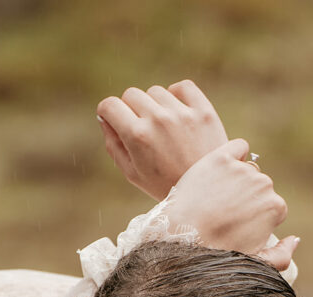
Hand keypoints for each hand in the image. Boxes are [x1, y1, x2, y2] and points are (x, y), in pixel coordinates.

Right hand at [97, 80, 227, 199]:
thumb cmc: (165, 186)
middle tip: (142, 130)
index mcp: (137, 136)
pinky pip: (182, 87)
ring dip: (154, 105)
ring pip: (155, 91)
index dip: (107, 113)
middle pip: (131, 94)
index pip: (109, 105)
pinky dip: (176, 95)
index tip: (114, 121)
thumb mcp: (132, 174)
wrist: (207, 194)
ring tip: (163, 128)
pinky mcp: (203, 110)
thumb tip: (104, 118)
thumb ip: (114, 145)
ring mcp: (182, 113)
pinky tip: (177, 113)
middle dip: (130, 109)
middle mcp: (158, 119)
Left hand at [167, 138, 287, 253]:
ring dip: (237, 180)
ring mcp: (242, 170)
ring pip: (248, 170)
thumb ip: (281, 256)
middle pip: (260, 188)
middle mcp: (263, 184)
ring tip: (214, 199)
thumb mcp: (254, 265)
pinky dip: (235, 153)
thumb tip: (295, 239)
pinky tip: (222, 168)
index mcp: (275, 207)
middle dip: (246, 199)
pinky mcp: (220, 158)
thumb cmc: (216, 257)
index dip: (255, 218)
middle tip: (222, 214)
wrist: (179, 243)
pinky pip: (238, 147)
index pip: (273, 207)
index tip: (237, 226)